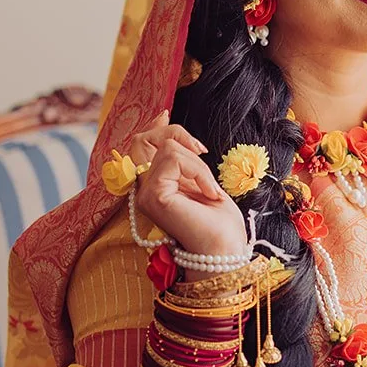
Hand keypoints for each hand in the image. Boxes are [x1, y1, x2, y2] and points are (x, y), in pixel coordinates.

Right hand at [128, 113, 247, 258]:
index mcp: (152, 188)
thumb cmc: (219, 223)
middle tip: (203, 152)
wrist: (226, 250)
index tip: (165, 115)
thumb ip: (183, 161)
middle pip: (145, 140)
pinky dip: (199, 171)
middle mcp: (143, 191)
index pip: (140, 146)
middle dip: (177, 136)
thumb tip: (168, 128)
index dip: (152, 127)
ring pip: (168, 148)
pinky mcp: (154, 196)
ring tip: (210, 189)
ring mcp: (145, 195)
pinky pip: (174, 158)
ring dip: (198, 164)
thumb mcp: (200, 181)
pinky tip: (209, 194)